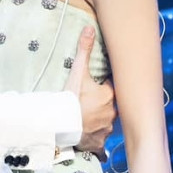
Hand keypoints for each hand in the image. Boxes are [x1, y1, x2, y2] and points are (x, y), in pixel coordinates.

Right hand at [65, 26, 116, 155]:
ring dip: (99, 121)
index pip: (110, 87)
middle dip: (101, 104)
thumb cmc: (69, 100)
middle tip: (87, 104)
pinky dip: (95, 139)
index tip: (92, 87)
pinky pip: (100, 142)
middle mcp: (112, 112)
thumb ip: (84, 51)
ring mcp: (106, 129)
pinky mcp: (99, 143)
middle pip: (109, 105)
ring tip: (85, 119)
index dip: (101, 86)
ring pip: (106, 123)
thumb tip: (90, 28)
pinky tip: (88, 137)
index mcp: (109, 95)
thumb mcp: (77, 73)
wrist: (59, 127)